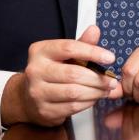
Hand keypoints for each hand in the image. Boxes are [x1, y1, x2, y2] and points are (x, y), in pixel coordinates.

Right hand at [1, 25, 120, 126]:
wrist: (26, 97)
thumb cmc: (51, 71)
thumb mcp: (63, 55)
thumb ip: (81, 44)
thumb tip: (94, 30)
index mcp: (40, 51)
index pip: (69, 48)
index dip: (92, 52)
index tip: (110, 58)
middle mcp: (35, 70)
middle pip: (73, 73)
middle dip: (98, 78)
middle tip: (112, 81)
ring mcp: (37, 92)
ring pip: (74, 92)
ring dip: (95, 92)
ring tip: (106, 90)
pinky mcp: (43, 110)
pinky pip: (72, 107)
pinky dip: (88, 103)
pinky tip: (94, 98)